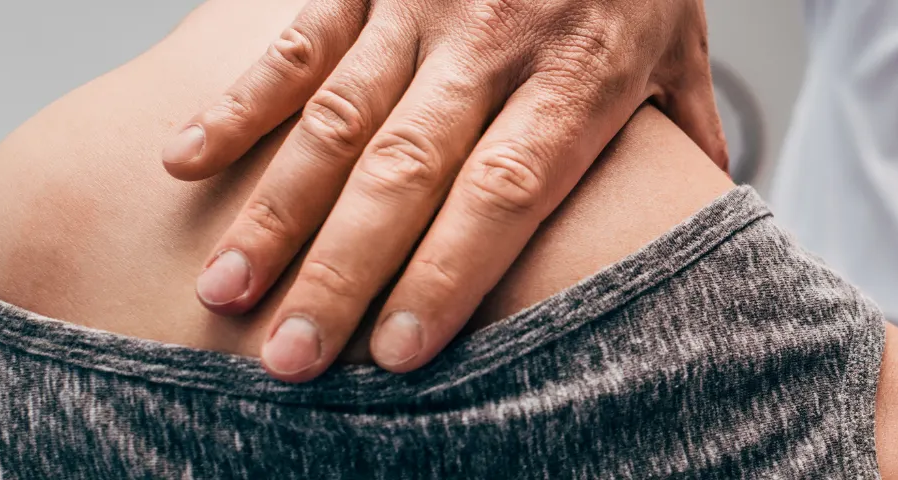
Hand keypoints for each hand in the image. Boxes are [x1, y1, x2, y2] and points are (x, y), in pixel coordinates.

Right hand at [159, 0, 725, 381]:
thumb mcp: (680, 39)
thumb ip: (682, 129)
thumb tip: (711, 212)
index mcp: (579, 75)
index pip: (506, 192)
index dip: (449, 273)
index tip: (402, 353)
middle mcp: (494, 44)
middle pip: (408, 173)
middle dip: (344, 273)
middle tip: (291, 358)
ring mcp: (424, 5)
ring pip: (338, 120)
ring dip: (277, 210)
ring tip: (226, 290)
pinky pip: (298, 42)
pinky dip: (238, 103)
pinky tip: (186, 164)